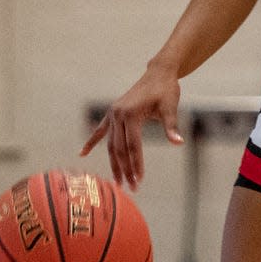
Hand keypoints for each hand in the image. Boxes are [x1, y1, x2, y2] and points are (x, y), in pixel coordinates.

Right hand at [79, 65, 184, 189]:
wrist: (158, 74)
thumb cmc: (166, 90)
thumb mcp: (170, 107)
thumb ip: (171, 126)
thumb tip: (178, 143)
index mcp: (131, 114)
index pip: (133, 146)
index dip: (136, 164)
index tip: (139, 181)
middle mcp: (118, 114)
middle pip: (120, 148)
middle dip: (126, 169)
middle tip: (132, 188)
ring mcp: (112, 114)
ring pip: (111, 144)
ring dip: (114, 163)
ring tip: (118, 182)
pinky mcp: (112, 113)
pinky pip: (100, 131)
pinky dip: (91, 142)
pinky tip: (82, 154)